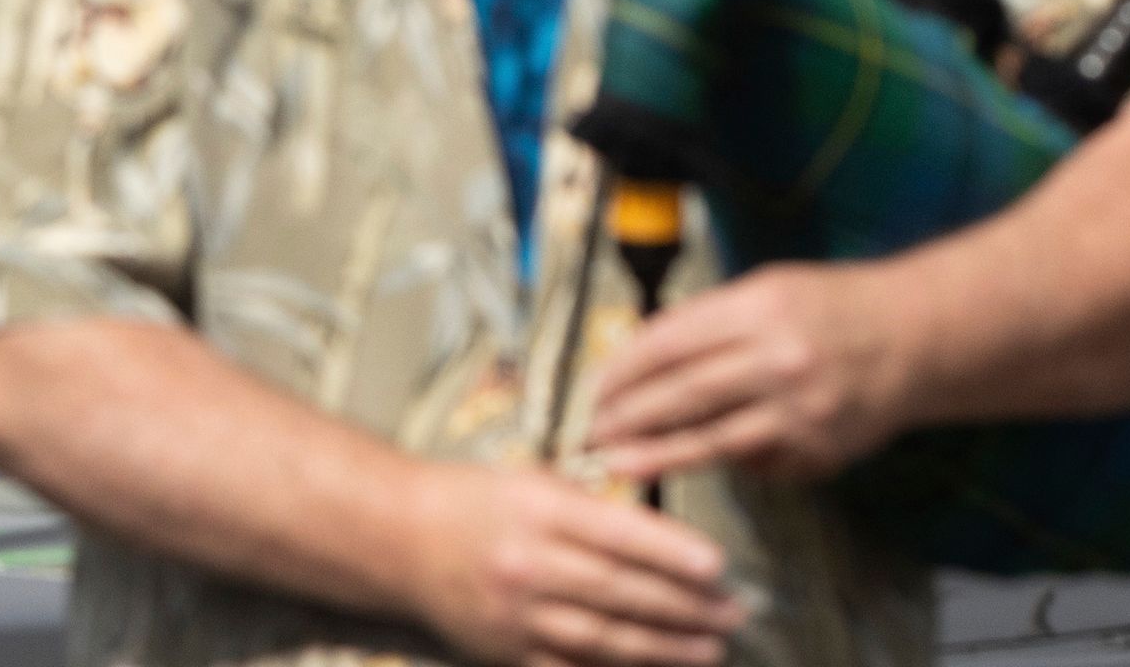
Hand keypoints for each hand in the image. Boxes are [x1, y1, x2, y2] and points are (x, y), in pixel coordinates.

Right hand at [397, 461, 743, 666]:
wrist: (397, 538)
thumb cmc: (472, 498)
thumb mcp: (528, 479)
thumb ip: (588, 502)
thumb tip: (657, 531)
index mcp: (536, 509)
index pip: (617, 533)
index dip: (671, 552)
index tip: (718, 565)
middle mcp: (527, 563)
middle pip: (619, 591)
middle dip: (683, 606)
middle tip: (732, 613)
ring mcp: (516, 614)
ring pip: (603, 638)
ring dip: (663, 646)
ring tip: (709, 648)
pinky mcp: (505, 651)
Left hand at [586, 262, 917, 484]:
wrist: (912, 340)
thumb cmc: (830, 307)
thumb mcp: (766, 289)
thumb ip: (710, 322)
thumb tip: (642, 357)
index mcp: (757, 309)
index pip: (669, 342)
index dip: (624, 369)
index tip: (597, 386)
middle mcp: (778, 360)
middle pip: (683, 395)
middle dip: (629, 417)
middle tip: (593, 433)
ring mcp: (800, 412)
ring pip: (712, 441)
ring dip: (659, 455)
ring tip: (618, 465)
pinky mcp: (817, 453)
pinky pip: (757, 463)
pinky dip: (727, 460)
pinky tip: (700, 459)